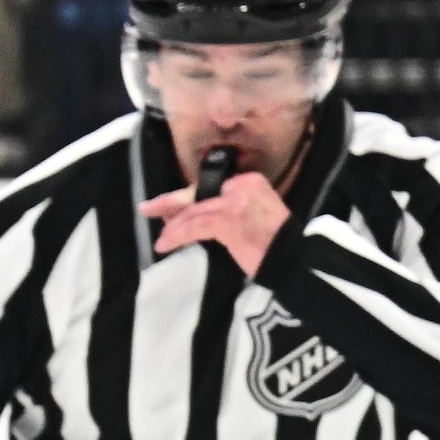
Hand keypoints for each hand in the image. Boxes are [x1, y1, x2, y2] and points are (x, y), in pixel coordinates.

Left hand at [141, 156, 289, 276]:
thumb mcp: (254, 216)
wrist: (292, 258)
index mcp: (249, 181)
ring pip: (194, 212)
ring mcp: (233, 201)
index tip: (167, 206)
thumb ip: (232, 208)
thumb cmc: (274, 244)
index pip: (210, 187)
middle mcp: (240, 186)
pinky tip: (165, 244)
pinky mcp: (227, 219)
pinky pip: (194, 226)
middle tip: (147, 208)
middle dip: (170, 203)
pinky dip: (177, 236)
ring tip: (160, 239)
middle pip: (198, 194)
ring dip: (173, 227)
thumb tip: (198, 215)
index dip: (186, 198)